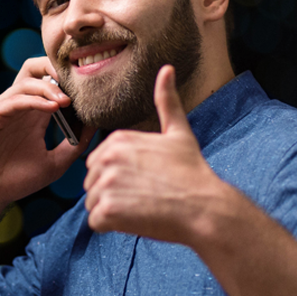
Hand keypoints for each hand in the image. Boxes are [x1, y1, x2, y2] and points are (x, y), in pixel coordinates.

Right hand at [0, 57, 95, 206]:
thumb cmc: (16, 180)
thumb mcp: (55, 163)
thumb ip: (75, 145)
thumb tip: (97, 125)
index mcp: (35, 113)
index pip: (51, 80)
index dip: (70, 79)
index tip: (91, 88)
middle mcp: (19, 105)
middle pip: (35, 67)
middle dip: (55, 66)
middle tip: (77, 80)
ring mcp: (4, 109)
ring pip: (26, 81)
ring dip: (50, 87)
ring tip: (67, 101)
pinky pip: (14, 100)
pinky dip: (34, 100)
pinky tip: (53, 108)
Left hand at [83, 65, 224, 244]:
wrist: (204, 208)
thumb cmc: (193, 172)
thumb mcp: (179, 132)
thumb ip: (166, 101)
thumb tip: (167, 69)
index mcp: (118, 140)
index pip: (97, 164)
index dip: (119, 177)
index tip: (144, 180)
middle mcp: (107, 158)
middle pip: (92, 183)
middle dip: (112, 194)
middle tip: (144, 196)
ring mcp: (106, 183)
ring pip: (93, 203)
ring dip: (112, 212)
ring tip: (142, 207)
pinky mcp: (108, 210)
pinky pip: (96, 222)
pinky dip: (113, 226)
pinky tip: (137, 219)